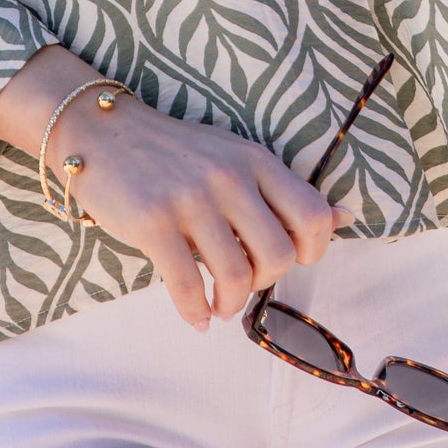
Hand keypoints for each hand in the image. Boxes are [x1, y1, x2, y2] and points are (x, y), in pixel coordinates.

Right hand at [0, 44, 339, 331]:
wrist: (102, 133)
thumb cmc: (175, 153)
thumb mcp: (235, 156)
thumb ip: (283, 190)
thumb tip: (345, 219)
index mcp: (255, 160)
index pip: (313, 216)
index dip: (311, 251)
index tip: (287, 259)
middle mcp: (229, 176)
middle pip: (278, 256)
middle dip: (265, 283)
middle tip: (244, 282)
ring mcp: (190, 198)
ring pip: (236, 276)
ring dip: (231, 305)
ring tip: (219, 305)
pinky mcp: (153, 222)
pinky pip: (187, 285)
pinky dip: (195, 311)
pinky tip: (195, 315)